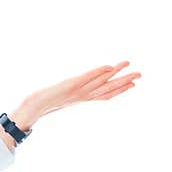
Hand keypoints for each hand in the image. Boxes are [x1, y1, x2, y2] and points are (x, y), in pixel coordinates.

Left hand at [23, 60, 141, 123]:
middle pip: (107, 88)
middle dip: (124, 82)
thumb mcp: (58, 99)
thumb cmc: (42, 104)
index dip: (120, 90)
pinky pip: (86, 78)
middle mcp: (82, 96)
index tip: (133, 85)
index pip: (104, 95)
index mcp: (81, 99)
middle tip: (141, 75)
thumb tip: (69, 92)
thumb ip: (66, 96)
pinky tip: (107, 67)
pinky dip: (97, 73)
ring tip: (128, 64)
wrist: (31, 107)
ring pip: (100, 82)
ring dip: (115, 73)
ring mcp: (77, 91)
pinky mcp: (69, 85)